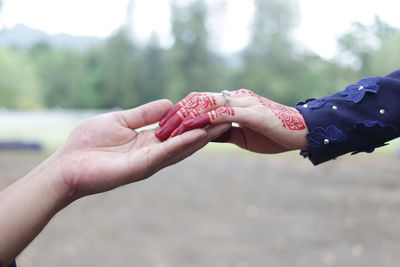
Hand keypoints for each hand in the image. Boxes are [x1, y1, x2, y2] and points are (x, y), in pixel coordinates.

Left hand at [57, 99, 229, 198]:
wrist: (68, 164)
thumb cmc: (89, 142)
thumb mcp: (121, 120)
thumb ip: (145, 114)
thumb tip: (169, 103)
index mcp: (147, 141)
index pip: (176, 131)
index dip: (193, 121)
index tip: (212, 110)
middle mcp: (153, 153)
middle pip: (184, 141)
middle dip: (205, 130)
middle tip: (227, 118)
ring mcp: (148, 161)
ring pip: (180, 148)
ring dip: (200, 137)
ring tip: (220, 124)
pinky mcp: (140, 167)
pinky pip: (165, 154)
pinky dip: (182, 144)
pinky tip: (198, 134)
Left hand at [155, 90, 308, 152]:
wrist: (304, 132)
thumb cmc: (275, 134)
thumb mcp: (244, 135)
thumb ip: (225, 131)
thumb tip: (206, 135)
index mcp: (232, 101)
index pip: (200, 101)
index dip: (181, 112)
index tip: (165, 126)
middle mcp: (234, 97)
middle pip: (197, 99)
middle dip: (176, 113)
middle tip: (159, 129)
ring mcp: (242, 102)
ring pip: (205, 103)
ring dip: (184, 117)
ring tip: (167, 131)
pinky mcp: (249, 112)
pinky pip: (220, 113)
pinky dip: (203, 120)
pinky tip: (188, 130)